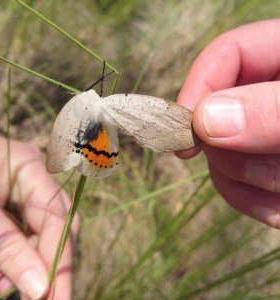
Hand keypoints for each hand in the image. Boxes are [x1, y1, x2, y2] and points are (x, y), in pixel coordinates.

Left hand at [0, 132, 77, 298]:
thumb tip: (39, 286)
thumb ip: (5, 244)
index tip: (55, 298)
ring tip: (6, 285)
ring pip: (45, 230)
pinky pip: (27, 230)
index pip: (56, 215)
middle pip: (59, 222)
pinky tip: (3, 273)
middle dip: (50, 261)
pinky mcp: (16, 202)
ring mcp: (27, 189)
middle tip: (40, 299)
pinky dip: (17, 254)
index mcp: (29, 166)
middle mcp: (36, 177)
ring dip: (31, 260)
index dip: (58, 258)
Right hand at [176, 19, 279, 227]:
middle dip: (237, 150)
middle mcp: (271, 97)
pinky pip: (241, 189)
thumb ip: (277, 110)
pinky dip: (258, 205)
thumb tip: (206, 120)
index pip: (227, 56)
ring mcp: (266, 136)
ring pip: (225, 157)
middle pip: (219, 115)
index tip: (186, 136)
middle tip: (275, 170)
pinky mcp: (269, 169)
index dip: (198, 90)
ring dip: (254, 182)